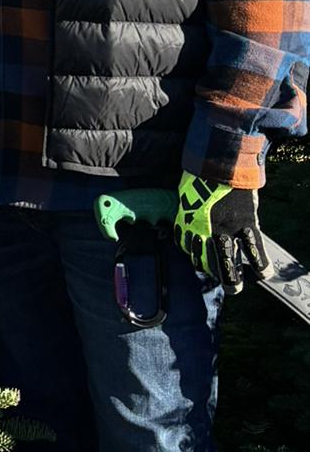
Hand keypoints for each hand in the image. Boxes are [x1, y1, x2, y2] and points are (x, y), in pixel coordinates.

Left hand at [174, 170, 268, 291]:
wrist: (218, 163)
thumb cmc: (200, 175)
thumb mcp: (187, 193)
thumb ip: (190, 210)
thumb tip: (191, 219)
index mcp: (188, 220)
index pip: (186, 246)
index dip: (193, 255)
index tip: (199, 260)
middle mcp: (205, 229)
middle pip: (206, 259)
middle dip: (211, 273)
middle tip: (217, 283)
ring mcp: (226, 228)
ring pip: (228, 260)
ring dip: (232, 278)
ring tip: (235, 289)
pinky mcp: (246, 223)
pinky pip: (254, 249)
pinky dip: (260, 263)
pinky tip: (264, 273)